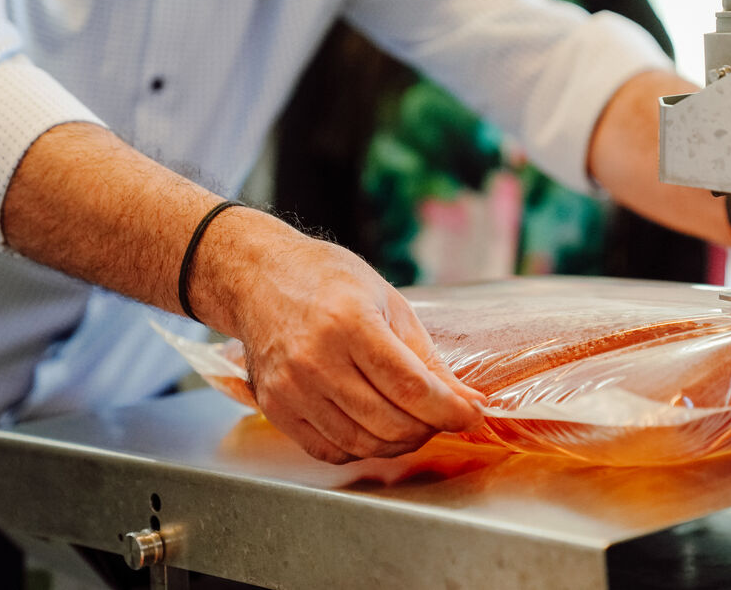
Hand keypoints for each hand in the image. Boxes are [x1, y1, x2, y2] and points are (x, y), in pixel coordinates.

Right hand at [190, 211, 485, 463]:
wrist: (260, 279)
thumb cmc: (327, 281)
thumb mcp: (389, 303)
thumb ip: (427, 358)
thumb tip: (465, 400)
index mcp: (350, 323)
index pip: (411, 388)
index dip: (450, 410)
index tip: (471, 414)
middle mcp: (316, 360)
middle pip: (391, 422)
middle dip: (430, 427)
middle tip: (442, 415)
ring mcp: (291, 388)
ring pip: (364, 443)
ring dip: (399, 442)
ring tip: (412, 421)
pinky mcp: (275, 408)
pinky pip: (331, 450)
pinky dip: (362, 447)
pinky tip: (374, 427)